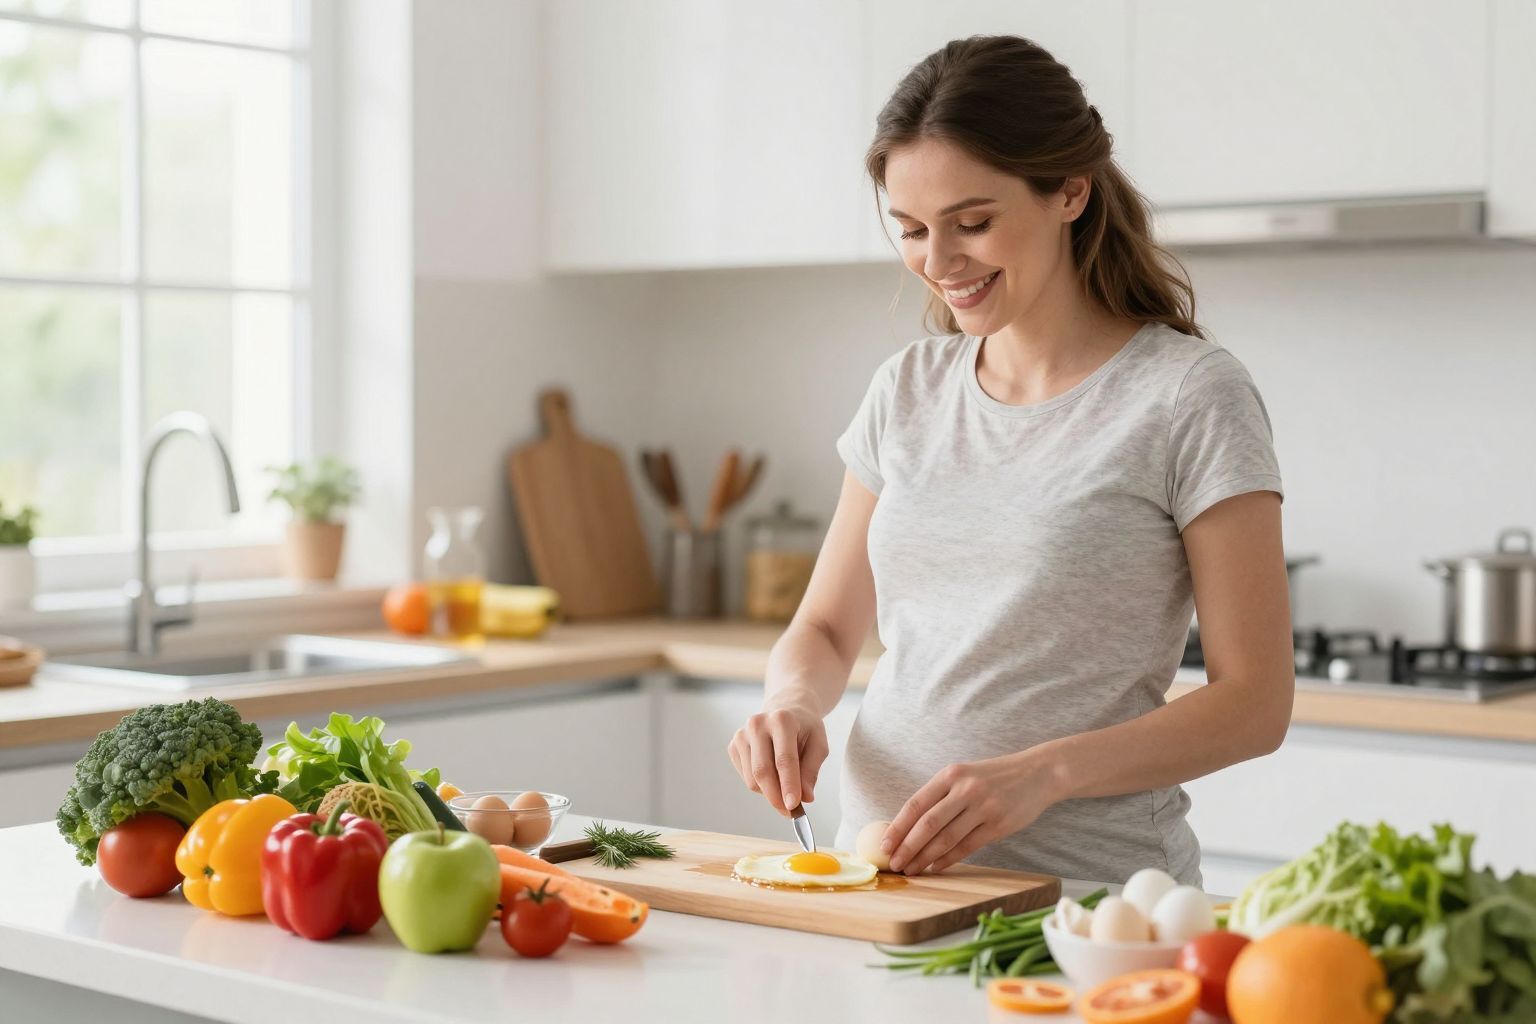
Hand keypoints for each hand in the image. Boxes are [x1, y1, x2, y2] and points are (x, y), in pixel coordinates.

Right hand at [727, 699, 828, 816]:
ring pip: (752, 779)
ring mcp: (741, 734)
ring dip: (769, 793)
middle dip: (776, 797)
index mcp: (782, 719)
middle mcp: (757, 724)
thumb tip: (805, 797)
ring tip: (785, 788)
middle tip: (790, 812)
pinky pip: (745, 778)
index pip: (784, 759)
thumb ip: (811, 771)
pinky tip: (772, 776)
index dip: (789, 785)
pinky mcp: (733, 746)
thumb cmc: (804, 729)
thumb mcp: (818, 745)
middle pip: (762, 771)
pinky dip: (760, 786)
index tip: (794, 806)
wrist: (785, 710)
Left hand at [883, 751, 1059, 874]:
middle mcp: (965, 789)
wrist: (1038, 773)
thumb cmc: (994, 778)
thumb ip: (941, 796)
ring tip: (912, 870)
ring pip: (946, 839)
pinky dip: (948, 860)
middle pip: (928, 824)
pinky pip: (967, 847)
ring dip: (925, 858)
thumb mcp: (965, 775)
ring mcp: (983, 807)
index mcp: (951, 774)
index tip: (885, 844)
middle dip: (907, 847)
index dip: (898, 827)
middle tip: (894, 864)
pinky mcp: (998, 825)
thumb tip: (909, 826)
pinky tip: (936, 868)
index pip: (916, 804)